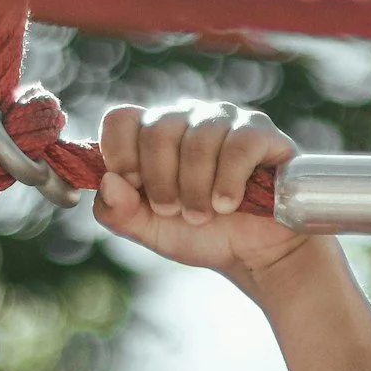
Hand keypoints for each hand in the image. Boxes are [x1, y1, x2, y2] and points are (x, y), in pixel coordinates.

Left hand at [94, 100, 304, 290]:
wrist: (256, 253)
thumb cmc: (204, 234)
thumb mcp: (151, 230)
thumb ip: (118, 212)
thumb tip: (109, 181)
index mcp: (154, 133)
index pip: (121, 118)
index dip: (120, 153)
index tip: (135, 187)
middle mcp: (187, 117)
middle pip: (157, 130)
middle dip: (161, 181)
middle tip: (175, 211)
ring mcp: (225, 120)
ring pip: (197, 141)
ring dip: (196, 190)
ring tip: (204, 215)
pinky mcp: (261, 133)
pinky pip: (237, 147)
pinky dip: (228, 183)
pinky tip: (228, 204)